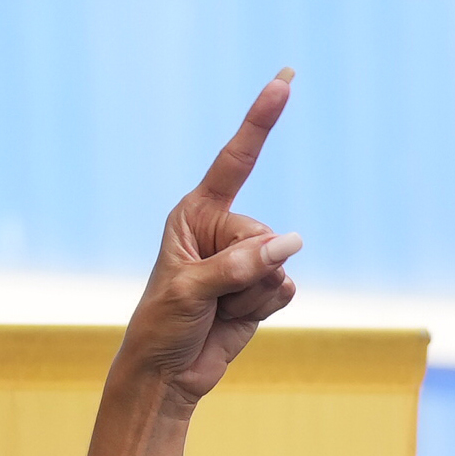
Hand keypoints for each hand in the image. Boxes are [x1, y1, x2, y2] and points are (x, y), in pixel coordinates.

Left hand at [108, 72, 301, 418]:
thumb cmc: (163, 325)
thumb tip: (292, 244)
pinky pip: (285, 288)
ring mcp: (246, 258)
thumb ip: (239, 264)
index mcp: (194, 213)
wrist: (167, 375)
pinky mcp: (262, 286)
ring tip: (218, 309)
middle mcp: (222, 229)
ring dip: (252, 295)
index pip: (235, 160)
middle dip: (244, 270)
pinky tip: (236, 319)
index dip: (261, 119)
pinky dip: (264, 307)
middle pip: (265, 234)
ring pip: (279, 264)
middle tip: (211, 297)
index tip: (284, 80)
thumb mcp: (191, 290)